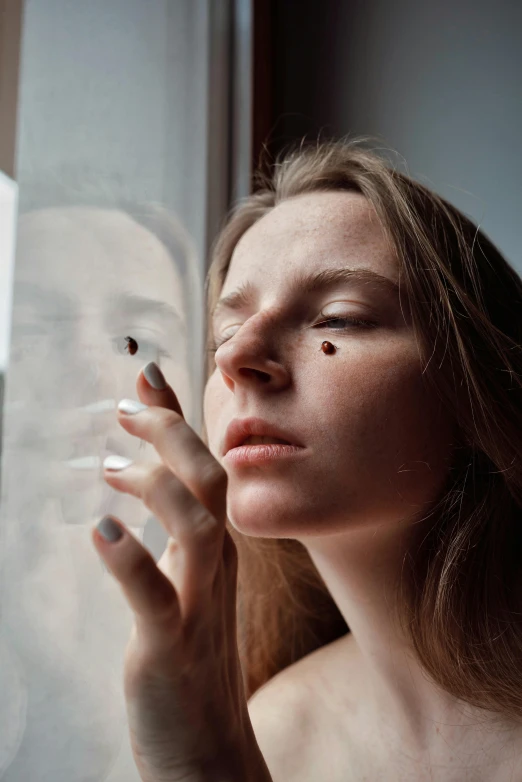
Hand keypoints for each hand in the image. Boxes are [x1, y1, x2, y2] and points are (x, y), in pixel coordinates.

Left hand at [91, 364, 270, 781]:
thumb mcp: (188, 586)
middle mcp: (216, 568)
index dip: (175, 418)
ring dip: (155, 485)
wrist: (209, 752)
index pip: (203, 467)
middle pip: (209, 482)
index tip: (146, 375)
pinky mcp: (172, 646)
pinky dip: (131, 560)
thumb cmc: (194, 661)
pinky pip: (155, 596)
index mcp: (217, 552)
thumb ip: (175, 538)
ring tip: (109, 467)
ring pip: (198, 527)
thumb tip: (149, 494)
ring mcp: (198, 606)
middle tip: (125, 407)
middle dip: (171, 434)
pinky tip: (101, 533)